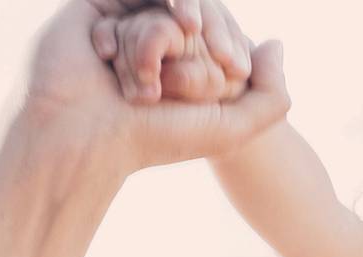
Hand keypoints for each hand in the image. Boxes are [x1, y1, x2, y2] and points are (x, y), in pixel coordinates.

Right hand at [19, 0, 286, 174]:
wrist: (86, 135)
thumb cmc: (156, 137)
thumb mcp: (232, 127)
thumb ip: (271, 94)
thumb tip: (276, 43)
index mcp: (190, 64)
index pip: (224, 32)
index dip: (230, 44)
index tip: (231, 69)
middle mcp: (158, 42)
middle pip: (195, 16)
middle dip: (195, 49)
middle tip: (181, 82)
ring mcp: (125, 22)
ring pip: (160, 11)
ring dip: (155, 46)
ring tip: (148, 85)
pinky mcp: (92, 8)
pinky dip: (125, 33)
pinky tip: (109, 62)